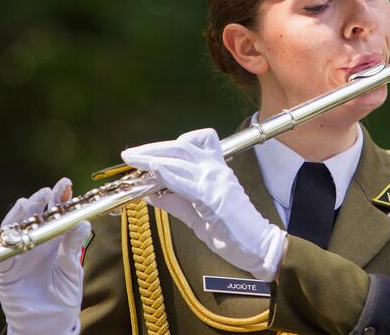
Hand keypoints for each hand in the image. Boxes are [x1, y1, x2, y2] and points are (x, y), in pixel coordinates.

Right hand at [0, 177, 90, 334]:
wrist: (49, 325)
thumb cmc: (62, 297)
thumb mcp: (72, 270)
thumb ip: (73, 248)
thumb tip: (83, 223)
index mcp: (53, 240)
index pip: (55, 213)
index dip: (59, 197)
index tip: (66, 184)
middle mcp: (34, 243)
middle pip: (34, 215)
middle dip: (40, 200)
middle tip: (49, 192)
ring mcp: (18, 255)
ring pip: (15, 228)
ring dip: (22, 214)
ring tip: (30, 202)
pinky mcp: (4, 271)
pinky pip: (3, 252)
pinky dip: (7, 239)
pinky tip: (14, 227)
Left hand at [121, 128, 285, 280]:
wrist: (259, 247)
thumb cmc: (234, 232)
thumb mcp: (198, 214)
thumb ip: (176, 201)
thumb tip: (151, 194)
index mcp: (217, 169)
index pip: (194, 142)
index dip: (167, 145)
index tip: (147, 153)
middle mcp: (217, 170)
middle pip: (180, 146)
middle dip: (152, 148)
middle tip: (130, 154)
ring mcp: (216, 182)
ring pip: (180, 159)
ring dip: (152, 158)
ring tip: (133, 159)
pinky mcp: (214, 199)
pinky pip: (187, 183)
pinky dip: (168, 175)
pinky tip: (153, 171)